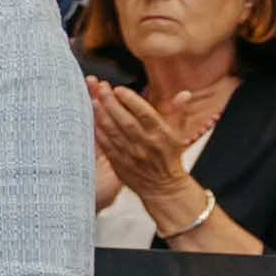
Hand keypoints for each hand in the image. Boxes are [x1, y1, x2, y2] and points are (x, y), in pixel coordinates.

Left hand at [86, 79, 200, 211]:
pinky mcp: (119, 162)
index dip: (131, 100)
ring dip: (102, 115)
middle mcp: (146, 143)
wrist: (163, 186)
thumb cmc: (170, 156)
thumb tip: (185, 93)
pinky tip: (90, 120)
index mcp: (161, 134)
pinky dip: (98, 132)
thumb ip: (179, 112)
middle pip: (126, 120)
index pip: (145, 113)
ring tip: (93, 100)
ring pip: (113, 131)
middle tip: (101, 88)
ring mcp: (131, 154)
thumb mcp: (179, 134)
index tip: (119, 89)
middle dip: (112, 103)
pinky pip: (106, 145)